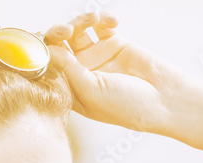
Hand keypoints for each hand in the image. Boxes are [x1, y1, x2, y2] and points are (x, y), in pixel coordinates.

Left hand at [42, 11, 188, 134]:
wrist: (165, 100)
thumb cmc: (127, 106)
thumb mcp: (91, 90)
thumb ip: (67, 69)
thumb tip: (44, 49)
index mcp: (70, 89)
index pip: (46, 66)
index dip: (39, 53)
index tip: (37, 43)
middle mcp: (80, 72)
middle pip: (58, 45)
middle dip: (57, 33)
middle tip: (65, 30)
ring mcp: (96, 56)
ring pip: (77, 30)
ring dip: (80, 21)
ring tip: (92, 20)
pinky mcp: (113, 42)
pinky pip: (100, 24)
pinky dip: (102, 18)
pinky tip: (112, 21)